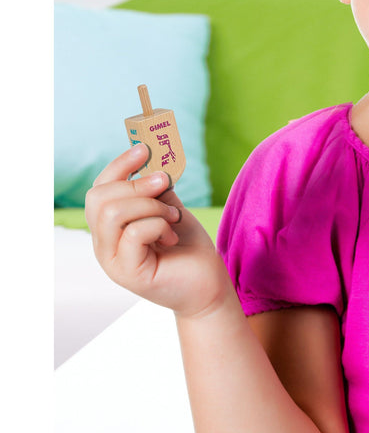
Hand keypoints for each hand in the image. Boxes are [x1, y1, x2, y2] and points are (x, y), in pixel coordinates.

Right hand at [85, 144, 230, 318]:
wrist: (207, 283)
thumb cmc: (186, 246)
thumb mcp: (169, 208)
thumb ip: (155, 188)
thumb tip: (151, 157)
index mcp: (110, 227)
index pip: (98, 189)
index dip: (118, 165)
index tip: (144, 149)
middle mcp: (103, 244)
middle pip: (99, 198)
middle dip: (137, 183)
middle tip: (165, 183)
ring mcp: (112, 261)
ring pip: (113, 213)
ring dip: (150, 205)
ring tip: (172, 216)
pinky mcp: (128, 273)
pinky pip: (134, 233)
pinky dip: (158, 225)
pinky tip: (171, 236)